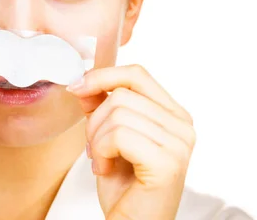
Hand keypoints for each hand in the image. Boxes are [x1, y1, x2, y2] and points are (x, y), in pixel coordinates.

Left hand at [67, 65, 195, 219]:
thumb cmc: (123, 186)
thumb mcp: (107, 136)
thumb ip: (100, 106)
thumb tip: (83, 82)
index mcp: (172, 114)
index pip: (137, 74)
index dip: (102, 76)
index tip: (77, 87)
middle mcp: (182, 126)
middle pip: (121, 93)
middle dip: (95, 120)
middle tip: (96, 147)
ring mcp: (179, 144)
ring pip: (117, 113)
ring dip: (97, 140)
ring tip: (103, 161)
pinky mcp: (168, 162)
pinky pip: (119, 135)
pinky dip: (102, 152)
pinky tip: (106, 170)